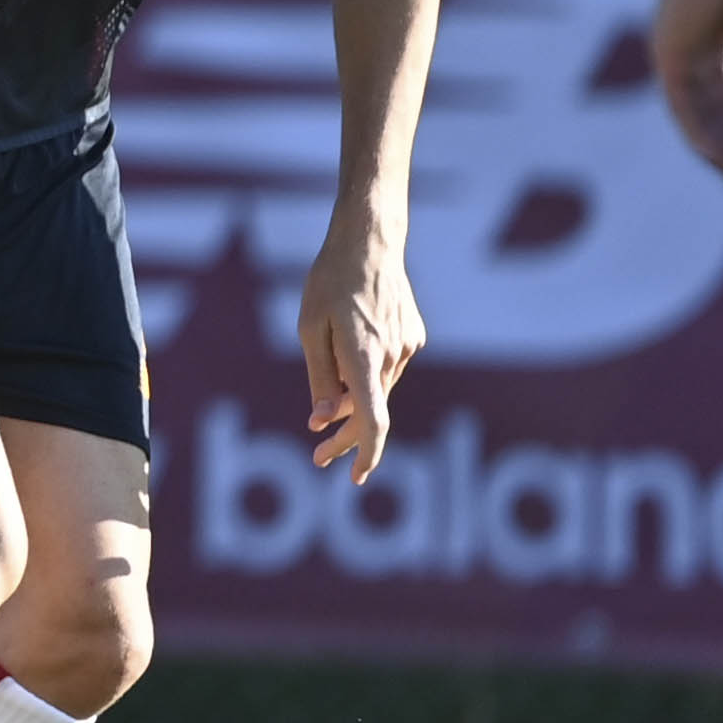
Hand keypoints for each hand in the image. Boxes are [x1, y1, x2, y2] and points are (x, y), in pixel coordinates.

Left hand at [298, 215, 421, 479]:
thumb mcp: (309, 329)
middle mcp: (392, 356)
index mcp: (363, 355)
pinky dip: (368, 372)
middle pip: (372, 411)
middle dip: (346, 438)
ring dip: (355, 401)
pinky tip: (351, 344)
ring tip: (327, 391)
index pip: (373, 419)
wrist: (370, 243)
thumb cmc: (329, 282)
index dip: (366, 453)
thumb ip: (320, 378)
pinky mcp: (413, 337)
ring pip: (378, 389)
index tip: (356, 478)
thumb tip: (323, 422)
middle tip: (317, 456)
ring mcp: (407, 347)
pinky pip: (387, 367)